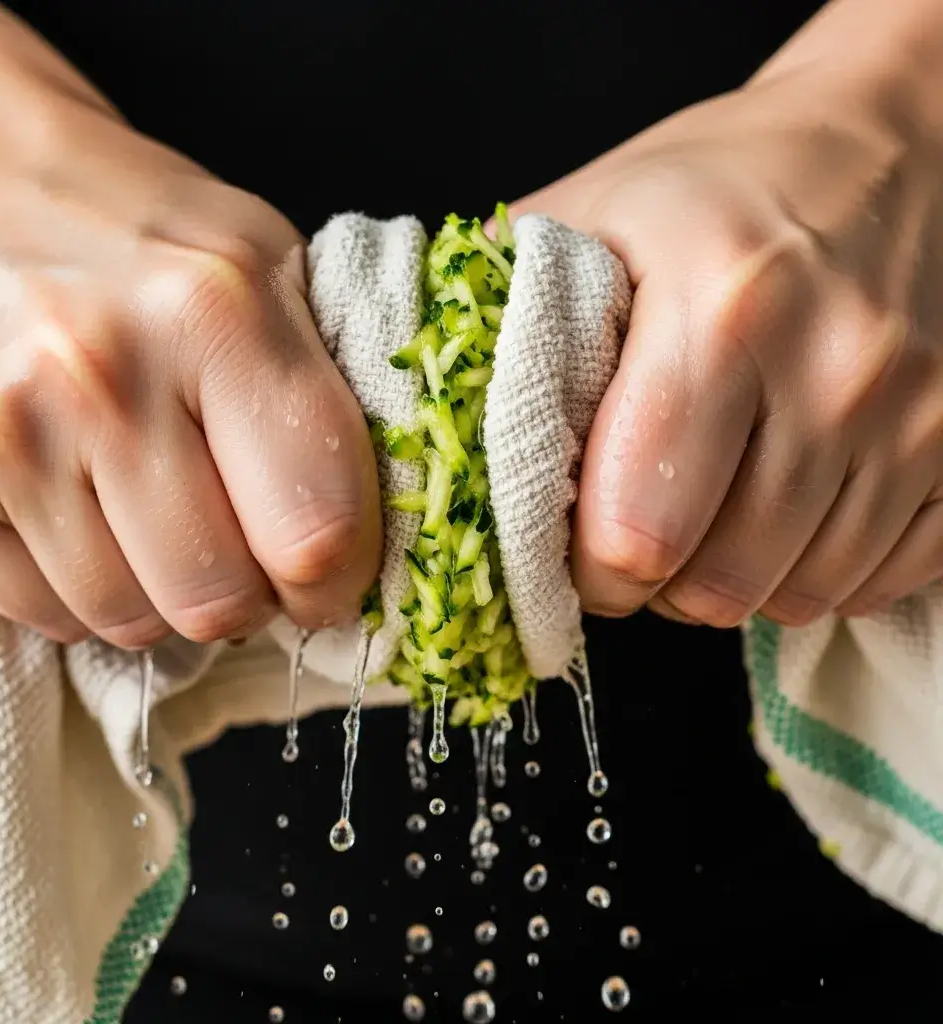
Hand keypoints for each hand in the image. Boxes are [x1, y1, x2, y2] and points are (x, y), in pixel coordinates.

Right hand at [0, 0, 380, 645]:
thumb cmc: (149, 244)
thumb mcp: (273, 273)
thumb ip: (330, 405)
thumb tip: (362, 553)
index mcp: (218, 314)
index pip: (315, 531)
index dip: (337, 582)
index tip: (329, 578)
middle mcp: (101, 372)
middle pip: (219, 599)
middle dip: (249, 595)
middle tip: (241, 543)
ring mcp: (3, 431)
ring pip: (132, 621)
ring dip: (164, 594)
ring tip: (159, 514)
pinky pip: (47, 616)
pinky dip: (85, 591)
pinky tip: (89, 515)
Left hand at [510, 57, 942, 626]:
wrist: (901, 144)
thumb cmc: (729, 185)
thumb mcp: (598, 215)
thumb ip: (509, 317)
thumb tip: (432, 418)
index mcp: (724, 310)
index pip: (636, 531)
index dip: (587, 567)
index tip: (572, 547)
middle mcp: (838, 371)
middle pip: (716, 585)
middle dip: (654, 584)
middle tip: (632, 535)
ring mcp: (918, 416)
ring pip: (796, 595)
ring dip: (730, 581)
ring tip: (702, 517)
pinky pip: (878, 580)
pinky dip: (815, 572)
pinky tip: (781, 515)